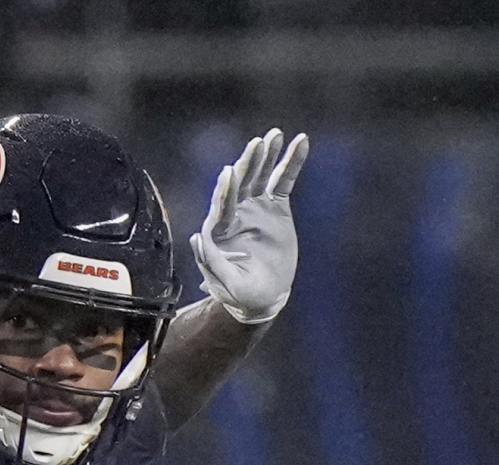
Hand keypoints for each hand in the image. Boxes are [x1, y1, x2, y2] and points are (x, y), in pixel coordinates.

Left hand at [189, 129, 309, 325]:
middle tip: (257, 144)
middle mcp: (235, 211)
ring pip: (260, 176)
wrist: (264, 295)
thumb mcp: (226, 285)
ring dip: (267, 156)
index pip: (223, 206)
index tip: (231, 172)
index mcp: (219, 230)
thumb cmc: (240, 294)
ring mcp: (255, 206)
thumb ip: (211, 263)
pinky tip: (300, 143)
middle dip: (248, 164)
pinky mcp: (275, 206)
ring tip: (275, 135)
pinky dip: (292, 161)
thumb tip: (198, 238)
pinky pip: (284, 180)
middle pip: (241, 183)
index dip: (227, 190)